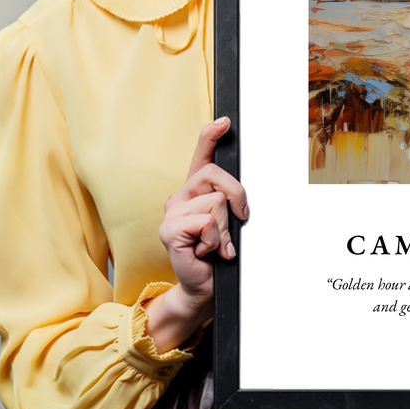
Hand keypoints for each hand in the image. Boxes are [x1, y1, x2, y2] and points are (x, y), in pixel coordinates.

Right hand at [144, 117, 248, 351]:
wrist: (204, 286)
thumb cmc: (218, 253)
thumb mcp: (229, 222)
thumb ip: (230, 202)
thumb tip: (240, 194)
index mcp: (195, 191)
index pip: (201, 155)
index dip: (211, 135)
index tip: (225, 121)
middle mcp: (180, 196)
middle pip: (216, 175)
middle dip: (237, 197)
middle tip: (238, 221)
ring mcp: (171, 212)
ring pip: (216, 202)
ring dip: (225, 228)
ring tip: (216, 244)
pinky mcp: (169, 230)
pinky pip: (206, 222)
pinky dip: (215, 240)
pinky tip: (206, 251)